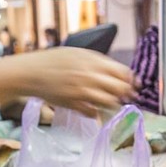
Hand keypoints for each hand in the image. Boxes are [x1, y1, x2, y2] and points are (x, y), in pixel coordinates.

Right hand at [8, 48, 135, 117]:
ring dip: (113, 104)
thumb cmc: (54, 61)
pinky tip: (92, 108)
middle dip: (126, 94)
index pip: (122, 72)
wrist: (31, 72)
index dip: (131, 80)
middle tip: (127, 96)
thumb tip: (117, 73)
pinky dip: (95, 112)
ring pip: (109, 103)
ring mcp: (81, 91)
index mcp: (93, 61)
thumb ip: (97, 62)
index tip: (134, 84)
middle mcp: (89, 76)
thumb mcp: (78, 53)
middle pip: (120, 89)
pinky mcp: (73, 104)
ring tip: (110, 102)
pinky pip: (92, 113)